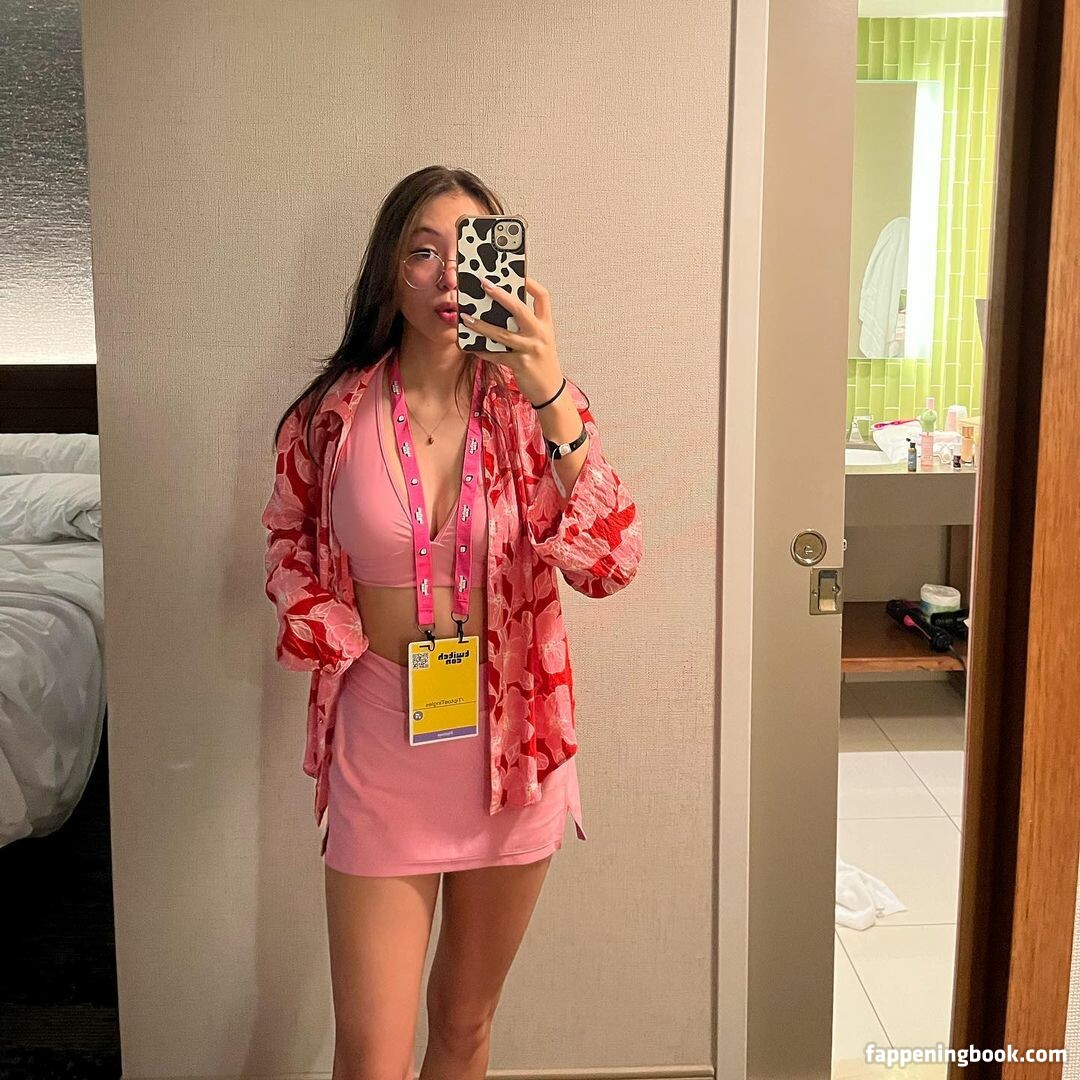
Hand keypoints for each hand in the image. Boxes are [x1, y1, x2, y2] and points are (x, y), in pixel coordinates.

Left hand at [459, 276, 563, 405]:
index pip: (542, 296)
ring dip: (481, 325)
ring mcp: (530, 349)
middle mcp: (539, 334)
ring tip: (466, 318)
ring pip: (501, 334)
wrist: (550, 390)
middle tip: (484, 284)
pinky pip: (496, 354)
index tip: (517, 274)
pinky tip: (473, 347)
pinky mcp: (520, 364)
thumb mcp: (541, 340)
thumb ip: (527, 326)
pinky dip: (483, 350)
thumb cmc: (543, 363)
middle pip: (519, 309)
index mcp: (546, 325)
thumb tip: (501, 312)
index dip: (530, 283)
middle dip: (500, 295)